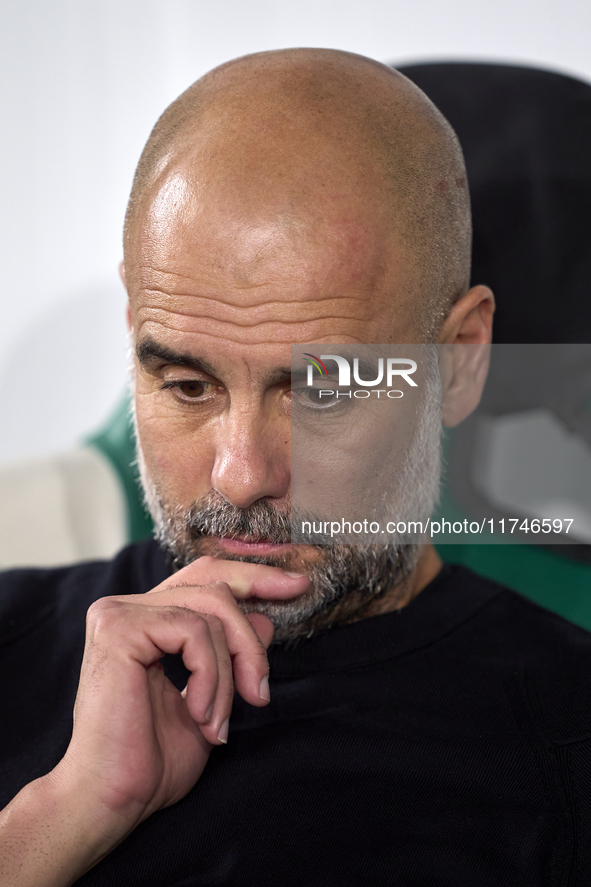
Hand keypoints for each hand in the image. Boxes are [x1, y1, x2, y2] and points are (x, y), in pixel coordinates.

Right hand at [41, 559, 307, 874]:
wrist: (112, 800)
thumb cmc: (152, 761)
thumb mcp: (212, 699)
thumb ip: (232, 657)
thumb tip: (265, 617)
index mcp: (145, 620)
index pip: (205, 578)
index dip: (253, 577)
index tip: (297, 586)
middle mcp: (127, 608)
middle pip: (213, 586)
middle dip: (249, 636)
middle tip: (260, 690)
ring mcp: (119, 614)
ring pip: (211, 611)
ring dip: (230, 672)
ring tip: (218, 722)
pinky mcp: (119, 628)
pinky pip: (193, 631)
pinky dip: (210, 676)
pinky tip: (200, 714)